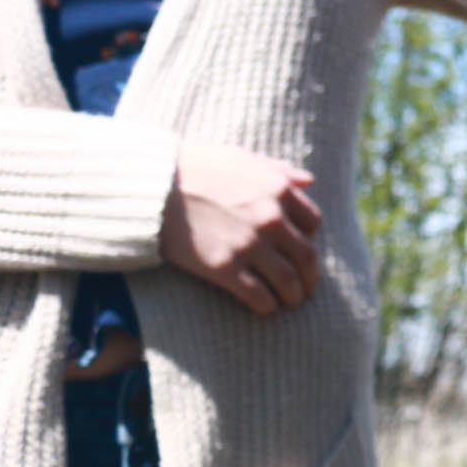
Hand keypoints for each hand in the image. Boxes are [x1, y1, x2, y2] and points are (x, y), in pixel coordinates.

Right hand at [159, 138, 323, 314]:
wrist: (153, 187)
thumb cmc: (196, 168)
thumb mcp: (243, 158)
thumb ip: (278, 170)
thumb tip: (307, 180)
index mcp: (278, 189)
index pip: (312, 222)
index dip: (309, 238)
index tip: (301, 247)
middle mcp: (271, 218)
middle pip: (306, 255)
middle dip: (309, 276)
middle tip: (307, 288)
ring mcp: (249, 244)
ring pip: (287, 280)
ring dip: (293, 295)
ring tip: (291, 302)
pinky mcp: (225, 267)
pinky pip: (258, 294)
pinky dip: (267, 305)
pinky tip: (266, 308)